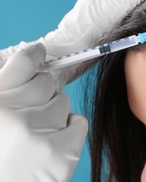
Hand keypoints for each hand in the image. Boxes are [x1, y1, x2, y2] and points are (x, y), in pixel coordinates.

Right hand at [0, 43, 87, 180]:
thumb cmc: (1, 153)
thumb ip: (6, 91)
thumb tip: (27, 63)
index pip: (21, 62)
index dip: (33, 54)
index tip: (38, 52)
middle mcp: (13, 115)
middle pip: (46, 82)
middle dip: (41, 95)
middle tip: (28, 118)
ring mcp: (38, 133)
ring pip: (62, 102)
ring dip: (54, 116)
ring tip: (35, 138)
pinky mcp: (62, 151)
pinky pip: (78, 122)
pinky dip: (69, 131)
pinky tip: (51, 147)